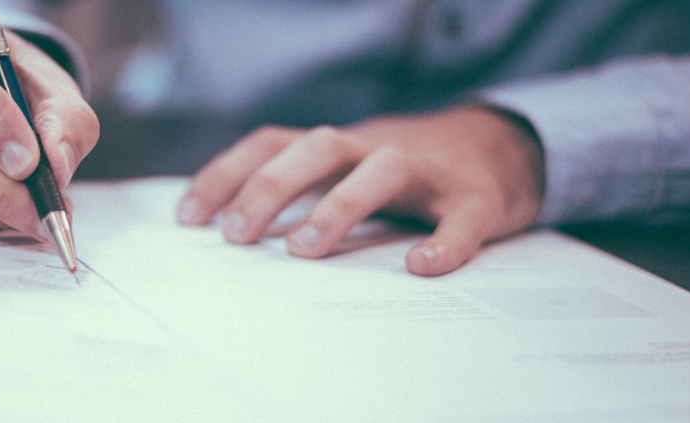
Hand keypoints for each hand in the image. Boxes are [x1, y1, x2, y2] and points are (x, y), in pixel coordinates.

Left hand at [177, 106, 544, 275]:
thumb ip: (298, 192)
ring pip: (383, 169)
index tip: (189, 217)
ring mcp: (429, 171)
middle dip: (271, 187)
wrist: (499, 150)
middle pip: (318, 148)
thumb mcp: (345, 171)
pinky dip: (444, 242)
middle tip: (237, 236)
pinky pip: (461, 219)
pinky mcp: (477, 199)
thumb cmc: (403, 174)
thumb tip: (230, 235)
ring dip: (339, 205)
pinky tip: (422, 267)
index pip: (272, 143)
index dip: (227, 174)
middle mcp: (376, 148)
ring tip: (304, 249)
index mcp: (338, 147)